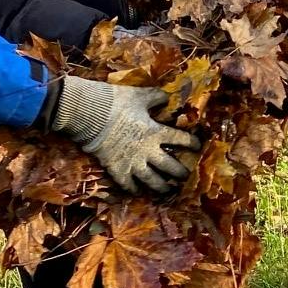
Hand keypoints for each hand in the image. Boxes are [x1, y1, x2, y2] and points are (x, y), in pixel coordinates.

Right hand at [37, 75, 198, 194]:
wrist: (90, 114)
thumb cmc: (116, 102)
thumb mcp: (140, 95)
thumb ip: (156, 97)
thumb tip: (168, 96)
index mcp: (156, 132)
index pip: (181, 140)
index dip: (192, 143)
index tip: (198, 146)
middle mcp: (148, 151)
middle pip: (171, 168)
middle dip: (180, 174)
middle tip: (185, 177)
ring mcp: (133, 163)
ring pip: (153, 182)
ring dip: (162, 187)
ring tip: (168, 190)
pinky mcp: (117, 170)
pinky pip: (129, 185)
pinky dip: (134, 190)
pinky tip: (137, 191)